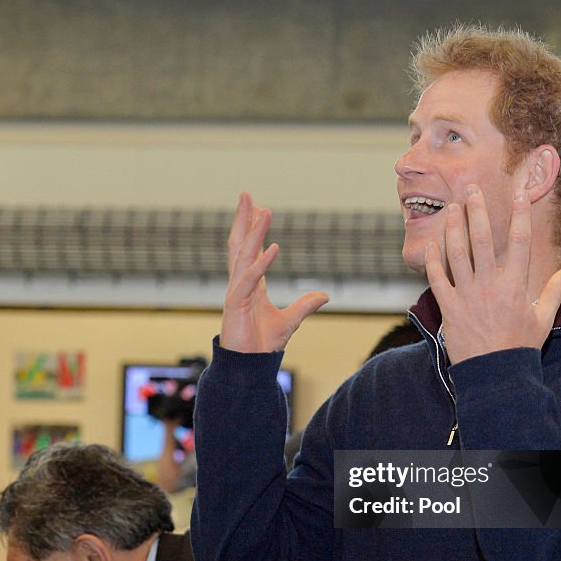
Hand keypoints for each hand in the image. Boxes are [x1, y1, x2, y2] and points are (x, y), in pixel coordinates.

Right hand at [220, 192, 328, 352]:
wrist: (250, 367)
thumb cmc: (262, 345)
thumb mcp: (290, 321)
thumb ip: (305, 305)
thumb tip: (324, 295)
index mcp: (250, 285)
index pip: (249, 250)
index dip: (252, 228)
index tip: (257, 207)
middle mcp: (240, 284)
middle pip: (240, 244)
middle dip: (243, 219)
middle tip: (246, 194)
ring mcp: (236, 292)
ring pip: (243, 256)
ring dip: (253, 232)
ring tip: (261, 210)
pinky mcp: (235, 304)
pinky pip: (249, 279)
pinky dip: (261, 263)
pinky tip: (272, 247)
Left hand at [424, 185, 560, 364]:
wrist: (495, 374)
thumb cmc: (520, 347)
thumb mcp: (543, 319)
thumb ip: (554, 291)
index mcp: (516, 284)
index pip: (520, 241)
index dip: (520, 214)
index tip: (519, 192)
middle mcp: (491, 284)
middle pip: (483, 239)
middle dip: (478, 211)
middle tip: (471, 189)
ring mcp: (468, 295)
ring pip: (458, 253)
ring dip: (454, 228)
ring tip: (452, 208)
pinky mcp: (449, 308)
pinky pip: (438, 279)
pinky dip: (433, 261)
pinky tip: (430, 245)